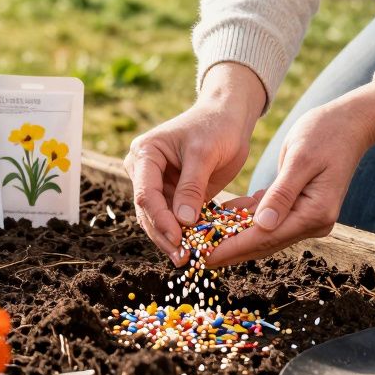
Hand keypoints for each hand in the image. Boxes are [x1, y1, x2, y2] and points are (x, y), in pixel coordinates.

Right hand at [124, 63, 266, 263]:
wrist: (229, 115)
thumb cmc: (216, 125)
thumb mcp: (204, 153)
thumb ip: (191, 186)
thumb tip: (183, 221)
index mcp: (145, 154)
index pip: (145, 193)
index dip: (160, 219)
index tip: (177, 238)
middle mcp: (145, 171)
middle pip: (148, 211)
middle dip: (164, 235)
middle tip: (182, 258)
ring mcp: (159, 184)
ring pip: (159, 218)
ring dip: (172, 239)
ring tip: (187, 258)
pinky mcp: (174, 194)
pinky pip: (175, 218)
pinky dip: (184, 232)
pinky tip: (194, 248)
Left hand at [204, 76, 374, 267]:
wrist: (351, 123)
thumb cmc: (326, 133)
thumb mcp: (300, 159)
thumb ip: (282, 193)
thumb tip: (262, 226)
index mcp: (314, 213)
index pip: (265, 238)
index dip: (232, 248)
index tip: (203, 256)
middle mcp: (313, 222)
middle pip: (263, 242)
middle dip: (229, 249)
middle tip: (194, 256)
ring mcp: (308, 216)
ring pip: (264, 233)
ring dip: (234, 237)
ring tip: (202, 241)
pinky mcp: (302, 206)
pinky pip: (269, 218)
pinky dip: (246, 219)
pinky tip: (222, 217)